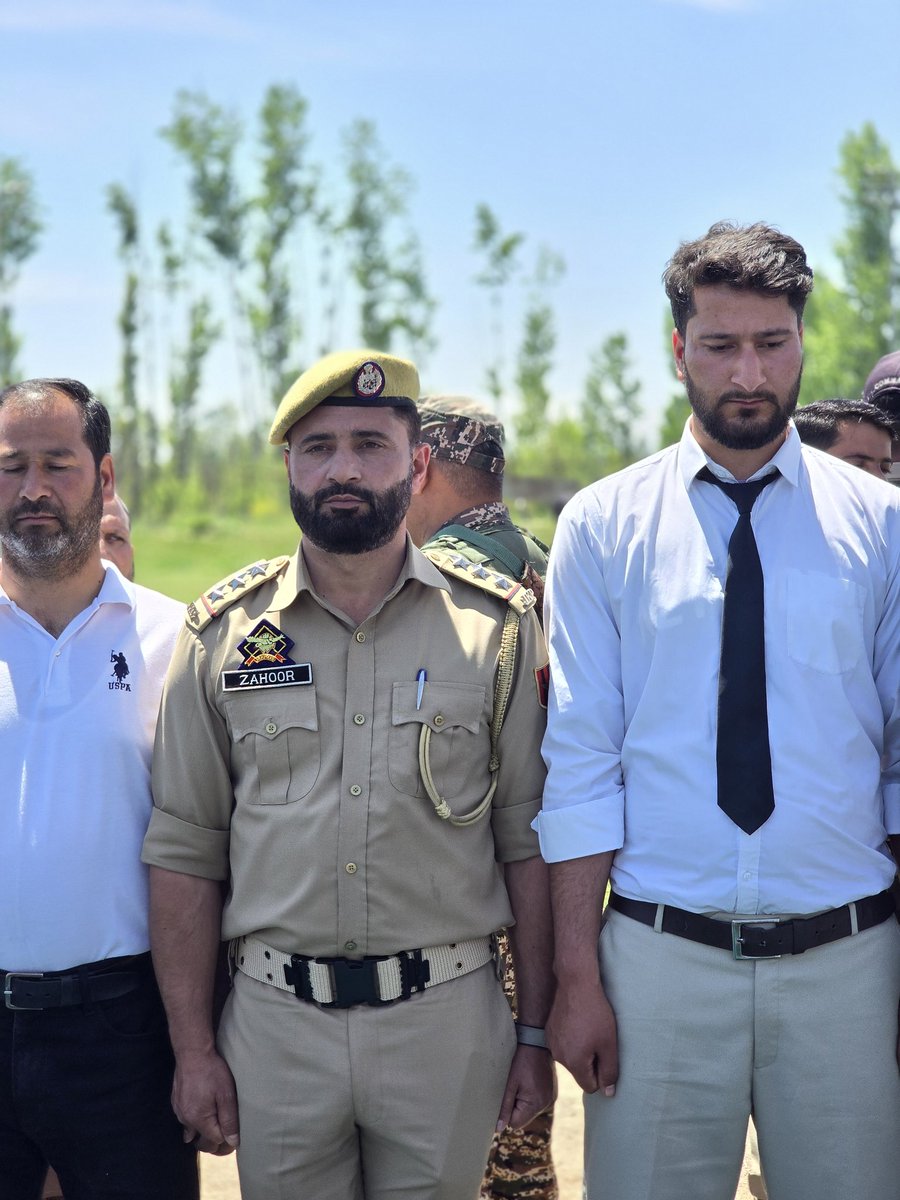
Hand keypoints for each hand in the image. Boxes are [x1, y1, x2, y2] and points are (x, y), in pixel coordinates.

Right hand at [172, 1048, 239, 1154]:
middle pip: (201, 1142)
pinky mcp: (176, 1102)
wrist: (192, 1052)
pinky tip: (202, 1114)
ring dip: (204, 1132)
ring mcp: (179, 1111)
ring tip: (216, 1126)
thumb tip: (233, 1142)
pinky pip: (185, 1120)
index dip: (226, 1142)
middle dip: (214, 1142)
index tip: (235, 1139)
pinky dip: (194, 1122)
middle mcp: (186, 1120)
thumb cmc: (213, 1072)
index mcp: (199, 1120)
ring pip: (192, 1132)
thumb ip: (229, 1120)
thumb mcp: (227, 1094)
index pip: (214, 1142)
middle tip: (227, 1136)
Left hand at [496, 1044, 556, 1130]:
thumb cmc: (521, 1061)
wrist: (536, 1041)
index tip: (504, 1098)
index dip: (507, 1114)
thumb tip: (499, 1128)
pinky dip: (530, 1095)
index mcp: (535, 1104)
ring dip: (522, 1101)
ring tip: (520, 1082)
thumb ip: (504, 1107)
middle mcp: (546, 1104)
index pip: (516, 1123)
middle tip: (512, 1087)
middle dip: (515, 1107)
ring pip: (530, 1109)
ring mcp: (550, 1097)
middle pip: (523, 1117)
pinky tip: (528, 1081)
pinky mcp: (551, 1091)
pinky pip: (536, 1101)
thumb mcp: (509, 1084)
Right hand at [547, 978, 617, 1095]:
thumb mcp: (609, 1044)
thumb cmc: (596, 1014)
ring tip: (589, 1029)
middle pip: (580, 1072)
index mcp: (574, 1063)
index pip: (590, 1086)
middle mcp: (559, 1057)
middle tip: (599, 1039)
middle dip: (591, 1062)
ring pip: (571, 1058)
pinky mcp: (549, 1031)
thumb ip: (609, 1071)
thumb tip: (608, 1094)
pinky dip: (572, 1039)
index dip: (602, 1074)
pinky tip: (578, 1023)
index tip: (606, 1054)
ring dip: (581, 1050)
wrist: (575, 984)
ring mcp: (551, 1043)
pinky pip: (563, 1045)